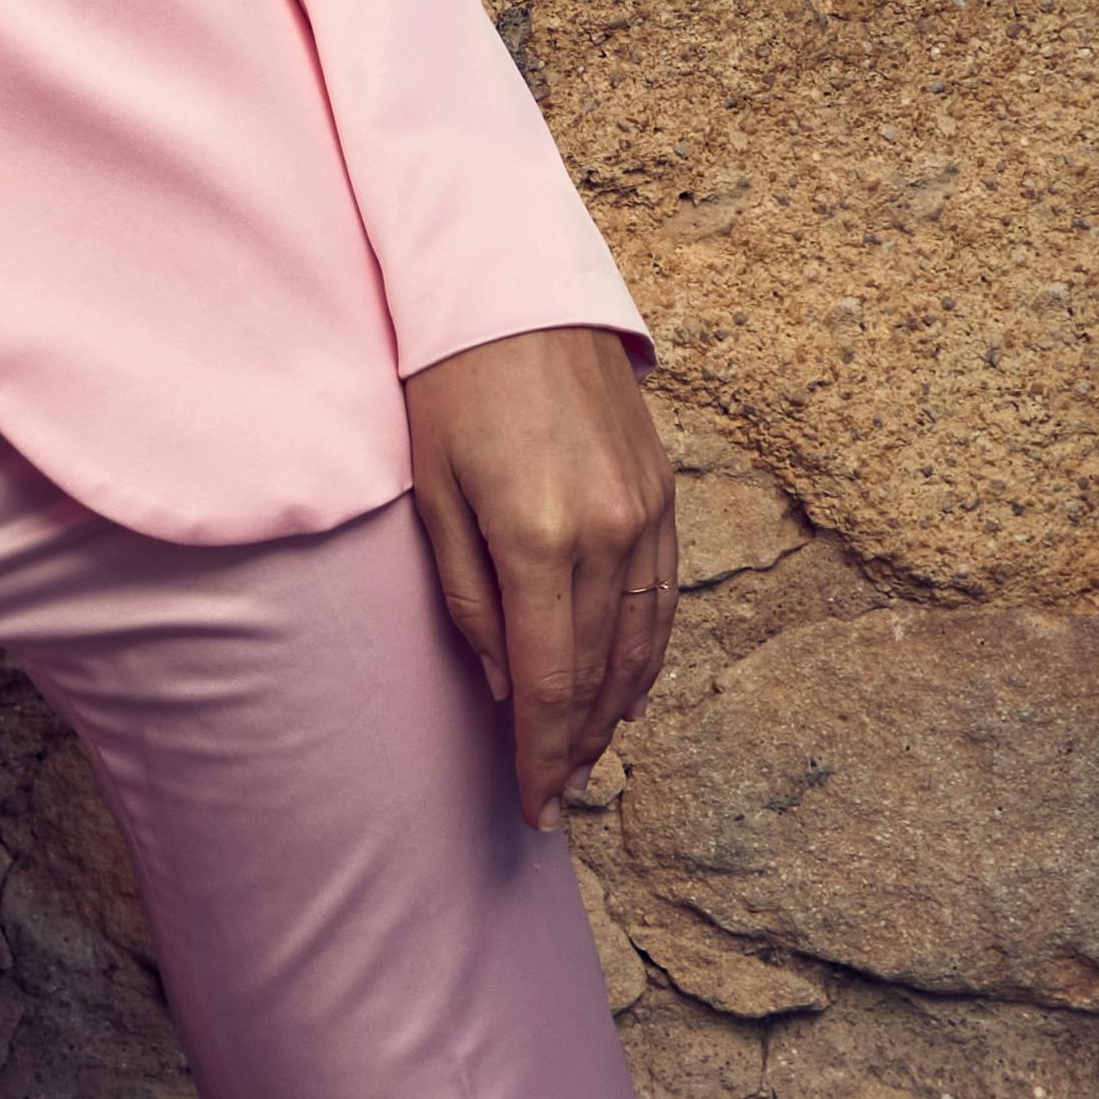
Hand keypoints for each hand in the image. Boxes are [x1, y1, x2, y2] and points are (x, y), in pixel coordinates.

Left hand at [404, 327, 674, 825]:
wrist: (514, 289)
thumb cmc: (448, 387)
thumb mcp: (432, 495)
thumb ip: (468, 598)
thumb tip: (501, 685)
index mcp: (540, 540)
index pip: (547, 684)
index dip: (539, 756)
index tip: (531, 809)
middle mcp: (608, 535)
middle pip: (598, 675)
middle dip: (572, 747)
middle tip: (552, 798)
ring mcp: (647, 513)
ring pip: (643, 643)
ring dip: (614, 710)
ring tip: (584, 758)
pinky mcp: (664, 491)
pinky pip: (665, 595)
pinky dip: (649, 652)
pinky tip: (628, 688)